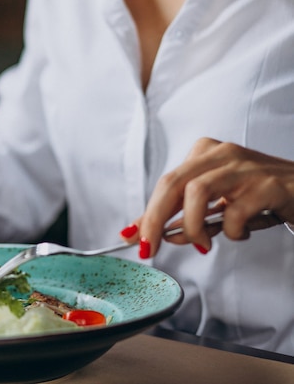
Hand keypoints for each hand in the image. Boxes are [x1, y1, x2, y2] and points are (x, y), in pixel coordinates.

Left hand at [119, 138, 293, 257]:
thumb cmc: (260, 196)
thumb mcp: (217, 203)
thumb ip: (184, 216)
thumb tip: (149, 234)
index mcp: (205, 154)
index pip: (166, 183)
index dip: (147, 213)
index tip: (133, 237)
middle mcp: (221, 154)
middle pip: (173, 183)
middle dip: (155, 220)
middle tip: (151, 247)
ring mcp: (244, 167)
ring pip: (197, 192)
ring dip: (192, 226)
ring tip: (203, 244)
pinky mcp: (267, 185)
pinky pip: (235, 212)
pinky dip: (231, 231)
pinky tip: (240, 233)